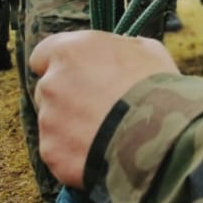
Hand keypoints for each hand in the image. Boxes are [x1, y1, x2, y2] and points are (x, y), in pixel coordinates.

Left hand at [30, 32, 178, 188]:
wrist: (159, 136)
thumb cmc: (156, 88)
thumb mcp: (146, 50)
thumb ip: (117, 49)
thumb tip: (116, 54)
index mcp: (70, 51)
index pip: (43, 54)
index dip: (62, 66)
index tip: (78, 75)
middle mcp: (51, 83)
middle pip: (49, 90)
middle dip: (69, 98)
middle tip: (101, 108)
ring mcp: (48, 120)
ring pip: (54, 123)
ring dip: (73, 127)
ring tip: (108, 133)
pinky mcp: (52, 152)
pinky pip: (61, 151)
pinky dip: (77, 153)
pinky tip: (103, 152)